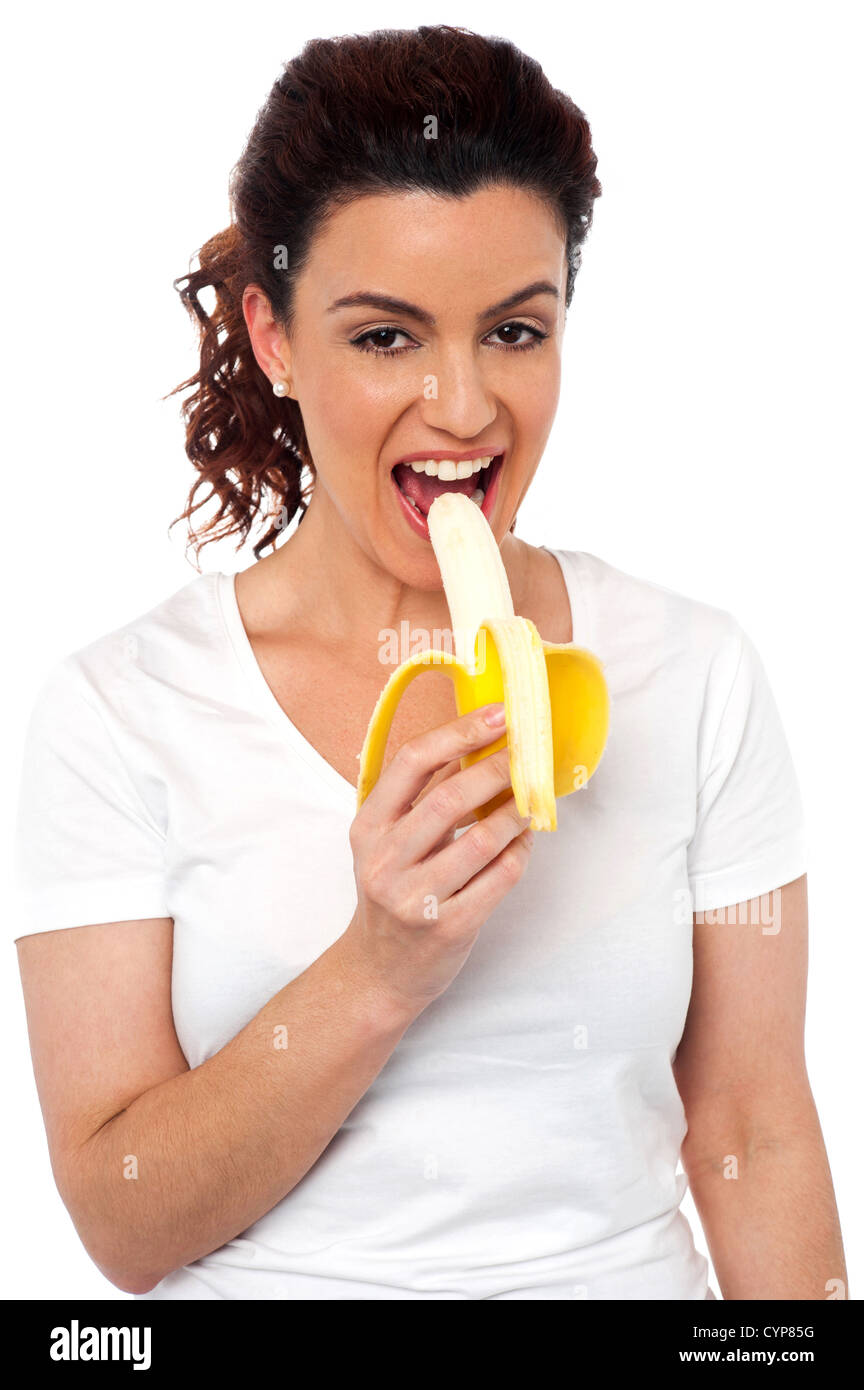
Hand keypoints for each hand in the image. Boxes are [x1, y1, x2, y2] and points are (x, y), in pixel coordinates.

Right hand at [342, 703, 534, 1013]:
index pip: (412, 763)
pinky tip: (525, 840)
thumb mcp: (386, 843)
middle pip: (449, 798)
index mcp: (368, 827)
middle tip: (527, 755)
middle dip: (497, 770)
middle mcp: (385, 860)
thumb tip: (478, 744)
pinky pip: (499, 878)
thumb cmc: (391, 893)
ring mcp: (415, 898)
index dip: (459, 732)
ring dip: (516, 812)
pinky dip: (520, 852)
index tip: (498, 715)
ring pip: (482, 840)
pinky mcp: (448, 928)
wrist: (378, 971)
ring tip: (533, 798)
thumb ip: (420, 799)